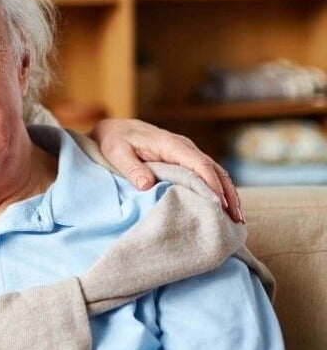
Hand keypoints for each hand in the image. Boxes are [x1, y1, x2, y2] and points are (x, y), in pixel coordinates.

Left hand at [90, 118, 243, 222]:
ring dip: (228, 195)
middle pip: (214, 170)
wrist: (113, 129)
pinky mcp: (185, 161)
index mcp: (170, 144)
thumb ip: (131, 168)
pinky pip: (207, 175)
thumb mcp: (117, 153)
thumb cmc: (114, 141)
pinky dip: (219, 191)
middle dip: (228, 194)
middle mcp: (184, 147)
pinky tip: (225, 209)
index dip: (212, 185)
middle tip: (237, 219)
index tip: (220, 205)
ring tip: (237, 220)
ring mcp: (186, 153)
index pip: (199, 164)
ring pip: (216, 173)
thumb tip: (147, 185)